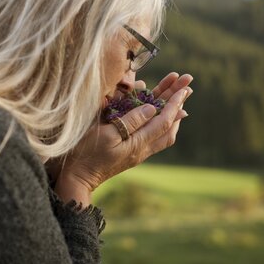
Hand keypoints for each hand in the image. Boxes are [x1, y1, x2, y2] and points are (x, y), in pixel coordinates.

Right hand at [54, 78, 192, 202]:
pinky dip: (160, 121)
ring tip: (177, 95)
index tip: (184, 88)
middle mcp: (143, 149)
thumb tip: (152, 108)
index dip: (174, 103)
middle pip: (168, 125)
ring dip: (171, 112)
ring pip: (163, 131)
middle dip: (177, 104)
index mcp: (138, 144)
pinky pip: (153, 135)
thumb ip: (131, 121)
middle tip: (186, 86)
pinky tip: (158, 113)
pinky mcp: (131, 151)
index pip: (163, 121)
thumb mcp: (107, 134)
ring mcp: (138, 151)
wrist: (77, 177)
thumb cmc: (87, 153)